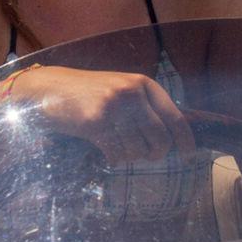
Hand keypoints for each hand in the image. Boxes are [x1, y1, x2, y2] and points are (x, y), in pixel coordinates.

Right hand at [12, 66, 195, 166]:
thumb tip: (175, 138)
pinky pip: (117, 154)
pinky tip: (104, 146)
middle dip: (155, 153)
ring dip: (129, 155)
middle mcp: (131, 93)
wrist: (51, 90)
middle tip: (145, 154)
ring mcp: (114, 107)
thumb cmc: (90, 94)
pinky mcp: (96, 123)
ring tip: (116, 143)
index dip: (185, 139)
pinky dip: (113, 157)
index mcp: (143, 84)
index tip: (189, 154)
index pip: (175, 117)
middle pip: (160, 139)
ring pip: (138, 150)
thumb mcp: (122, 90)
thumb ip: (146, 108)